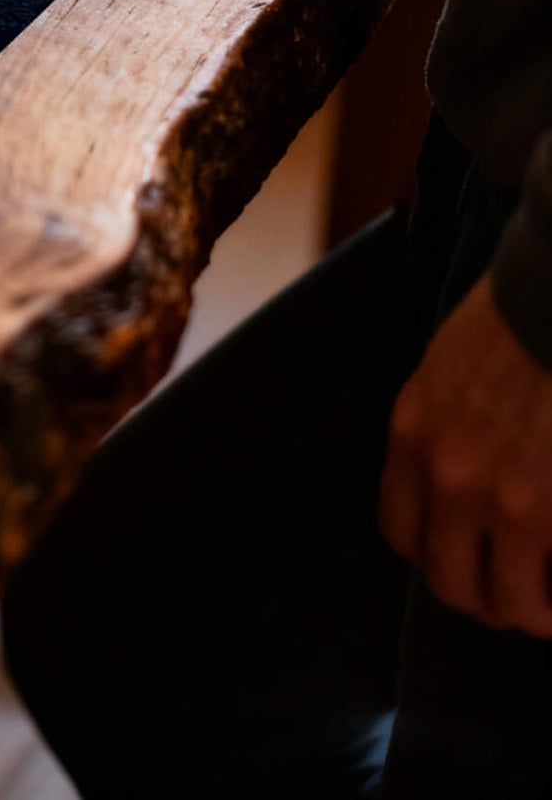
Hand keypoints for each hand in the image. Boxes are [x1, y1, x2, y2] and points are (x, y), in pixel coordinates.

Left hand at [379, 276, 551, 636]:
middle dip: (487, 598)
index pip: (402, 534)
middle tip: (520, 594)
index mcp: (414, 436)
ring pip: (511, 602)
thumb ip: (442, 431)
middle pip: (450, 583)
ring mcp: (509, 501)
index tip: (468, 557)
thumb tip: (457, 487)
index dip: (437, 555)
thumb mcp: (446, 372)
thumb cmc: (516, 323)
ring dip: (535, 612)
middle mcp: (449, 477)